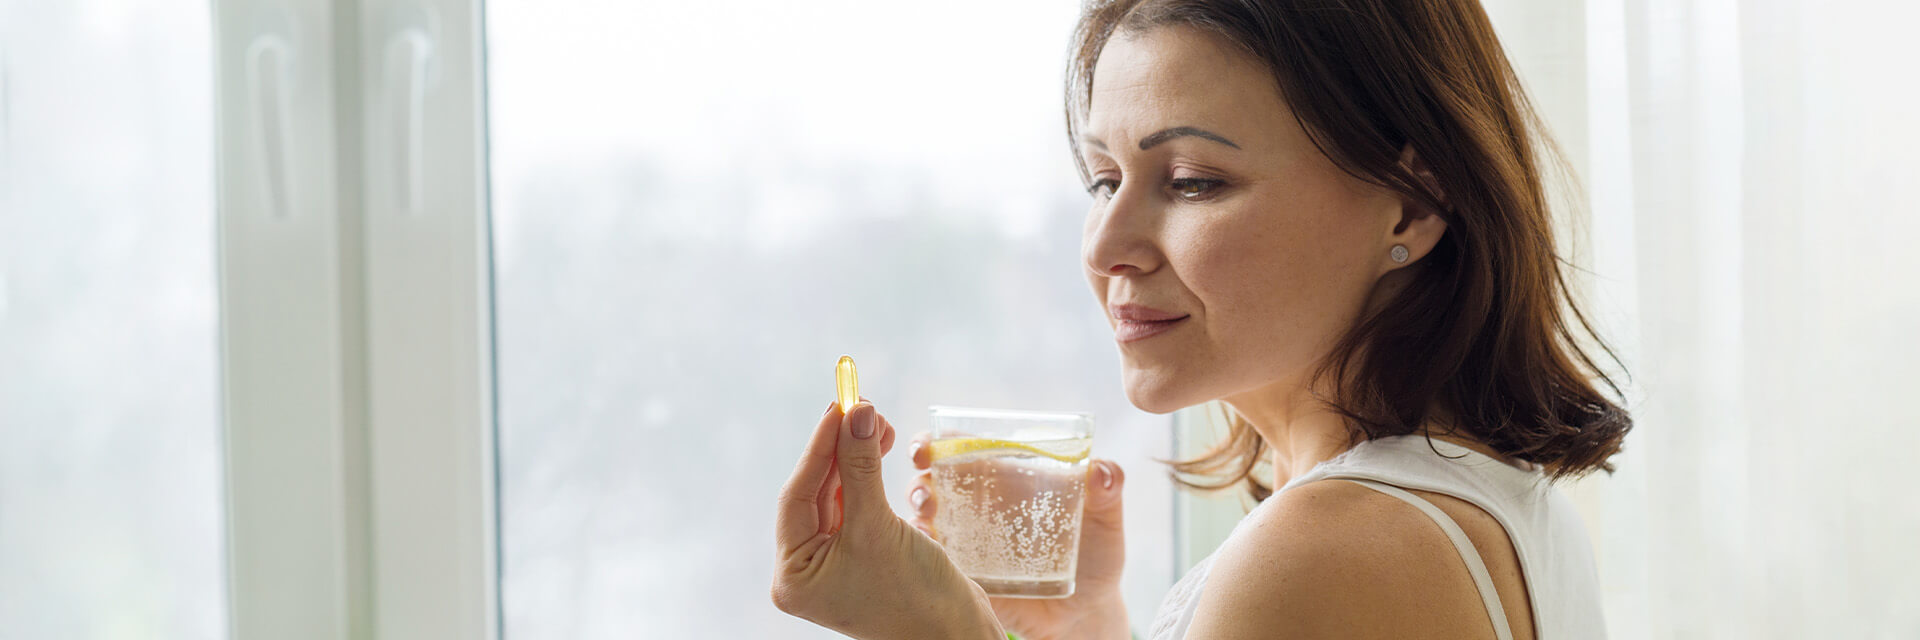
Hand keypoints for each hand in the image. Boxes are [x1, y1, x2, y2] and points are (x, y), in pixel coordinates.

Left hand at [772, 399, 1005, 639]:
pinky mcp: (864, 554)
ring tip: (879, 422)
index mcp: (793, 575)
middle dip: (840, 447)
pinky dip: (868, 475)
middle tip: (861, 405)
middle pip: (816, 491)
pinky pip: (858, 504)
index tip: (839, 406)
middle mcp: (807, 568)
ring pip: (839, 493)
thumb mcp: (879, 528)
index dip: (818, 446)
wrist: (956, 636)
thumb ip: (862, 467)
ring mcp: (835, 562)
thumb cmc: (913, 598)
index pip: (796, 496)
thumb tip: (857, 412)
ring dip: (856, 456)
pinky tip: (879, 447)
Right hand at [905, 431, 1131, 639]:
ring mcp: (968, 540)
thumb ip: (1108, 490)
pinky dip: (921, 547)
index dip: (940, 440)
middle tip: (924, 472)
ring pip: (925, 514)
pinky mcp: (966, 574)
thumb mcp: (1106, 519)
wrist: (1087, 612)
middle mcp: (980, 506)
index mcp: (1008, 480)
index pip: (965, 449)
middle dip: (920, 469)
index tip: (931, 443)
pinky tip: (926, 544)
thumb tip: (1102, 472)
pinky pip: (933, 558)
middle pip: (934, 476)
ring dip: (916, 504)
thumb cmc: (1096, 555)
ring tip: (927, 509)